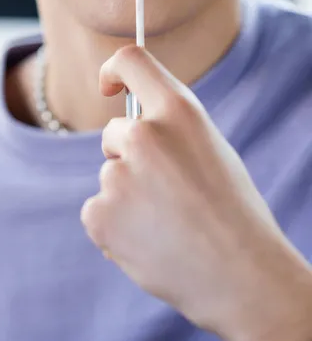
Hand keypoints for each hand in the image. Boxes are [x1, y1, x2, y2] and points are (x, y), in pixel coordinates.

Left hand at [81, 45, 311, 340]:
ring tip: (165, 225)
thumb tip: (129, 127)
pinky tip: (147, 243)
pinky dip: (114, 227)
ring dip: (125, 197)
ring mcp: (118, 176)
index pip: (131, 61)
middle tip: (162, 192)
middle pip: (114, 134)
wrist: (243, 278)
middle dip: (127, 157)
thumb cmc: (234, 214)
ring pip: (109, 178)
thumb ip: (170, 131)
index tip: (109, 87)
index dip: (113, 70)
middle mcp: (144, 136)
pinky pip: (96, 212)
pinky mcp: (99, 215)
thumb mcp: (211, 151)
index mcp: (180, 112)